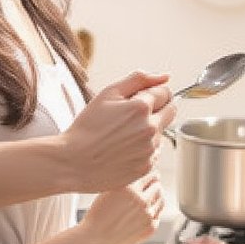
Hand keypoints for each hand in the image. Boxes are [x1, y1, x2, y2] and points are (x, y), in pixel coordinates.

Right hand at [64, 72, 174, 191]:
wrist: (73, 163)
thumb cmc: (86, 129)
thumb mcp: (107, 94)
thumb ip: (138, 79)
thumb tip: (164, 76)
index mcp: (141, 108)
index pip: (165, 92)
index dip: (152, 92)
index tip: (139, 98)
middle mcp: (150, 129)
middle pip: (171, 111)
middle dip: (158, 108)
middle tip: (134, 114)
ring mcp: (150, 150)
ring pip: (161, 132)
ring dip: (148, 129)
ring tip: (122, 135)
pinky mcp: (146, 167)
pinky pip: (153, 152)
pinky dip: (142, 148)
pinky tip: (122, 149)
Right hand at [80, 172, 164, 243]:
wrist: (94, 240)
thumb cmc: (97, 216)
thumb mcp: (107, 191)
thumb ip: (124, 181)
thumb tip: (138, 174)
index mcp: (129, 188)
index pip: (149, 173)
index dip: (149, 173)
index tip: (149, 174)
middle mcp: (140, 200)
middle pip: (157, 186)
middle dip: (154, 184)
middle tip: (151, 186)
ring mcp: (147, 215)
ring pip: (161, 200)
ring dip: (156, 197)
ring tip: (149, 199)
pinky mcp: (150, 228)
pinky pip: (158, 215)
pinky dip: (154, 211)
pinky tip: (145, 212)